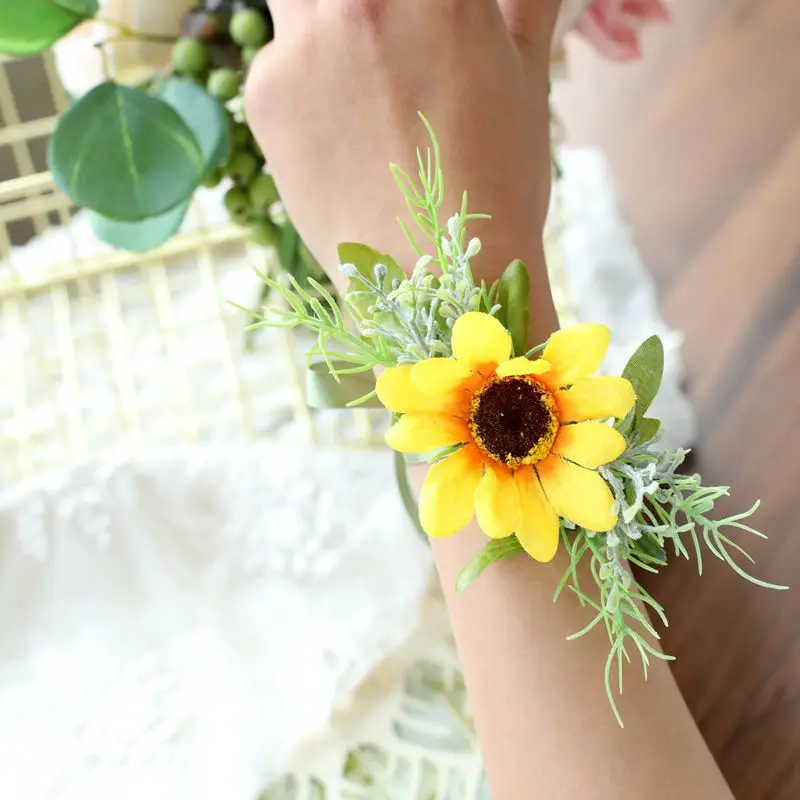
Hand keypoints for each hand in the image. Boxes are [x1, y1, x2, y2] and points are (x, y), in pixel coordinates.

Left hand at [245, 0, 560, 316]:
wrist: (437, 280)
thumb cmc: (496, 184)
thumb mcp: (527, 75)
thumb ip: (521, 1)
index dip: (419, 8)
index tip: (420, 24)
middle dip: (367, 9)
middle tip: (382, 36)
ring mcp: (302, 43)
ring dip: (325, 19)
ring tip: (361, 71)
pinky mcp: (264, 93)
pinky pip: (276, 55)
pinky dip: (302, 74)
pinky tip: (339, 127)